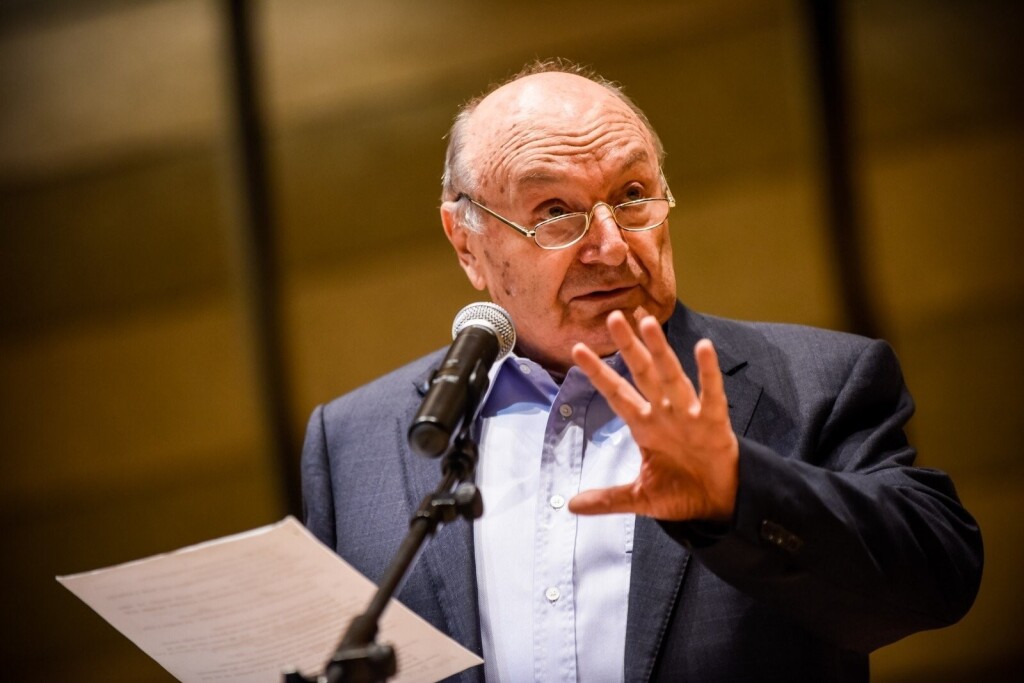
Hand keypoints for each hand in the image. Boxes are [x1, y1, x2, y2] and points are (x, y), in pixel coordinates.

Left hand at [568, 310, 738, 521]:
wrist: (718, 506)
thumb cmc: (681, 493)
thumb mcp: (639, 498)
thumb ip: (607, 499)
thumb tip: (569, 506)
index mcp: (644, 427)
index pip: (616, 394)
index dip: (598, 373)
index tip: (577, 349)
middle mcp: (664, 413)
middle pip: (642, 374)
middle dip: (628, 347)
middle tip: (613, 318)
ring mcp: (689, 414)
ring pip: (671, 376)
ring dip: (660, 351)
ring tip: (648, 323)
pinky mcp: (714, 423)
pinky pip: (711, 394)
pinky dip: (708, 372)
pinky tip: (704, 348)